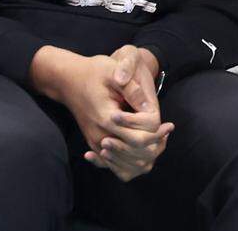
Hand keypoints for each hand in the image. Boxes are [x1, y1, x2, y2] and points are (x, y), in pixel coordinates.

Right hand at [85, 46, 171, 180]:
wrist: (68, 80)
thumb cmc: (93, 72)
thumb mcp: (114, 71)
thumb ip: (132, 89)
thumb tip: (147, 106)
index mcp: (107, 118)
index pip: (140, 138)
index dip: (157, 133)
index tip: (169, 125)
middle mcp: (100, 135)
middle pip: (135, 155)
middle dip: (155, 145)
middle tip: (167, 132)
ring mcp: (95, 143)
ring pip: (125, 166)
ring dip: (145, 156)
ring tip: (159, 139)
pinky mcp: (94, 144)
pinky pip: (114, 165)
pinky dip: (131, 161)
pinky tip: (145, 145)